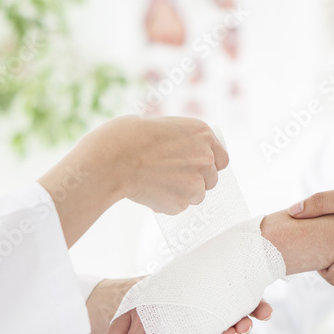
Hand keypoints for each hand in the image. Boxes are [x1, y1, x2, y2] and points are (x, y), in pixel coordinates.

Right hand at [87, 115, 228, 214]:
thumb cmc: (127, 137)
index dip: (209, 165)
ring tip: (157, 184)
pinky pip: (179, 207)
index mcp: (203, 133)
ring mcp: (196, 182)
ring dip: (182, 194)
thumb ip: (181, 142)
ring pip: (197, 196)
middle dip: (194, 180)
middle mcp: (205, 157)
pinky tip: (149, 192)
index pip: (222, 158)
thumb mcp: (162, 126)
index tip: (197, 168)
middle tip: (171, 177)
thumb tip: (182, 156)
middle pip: (211, 179)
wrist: (112, 159)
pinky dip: (167, 204)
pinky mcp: (182, 203)